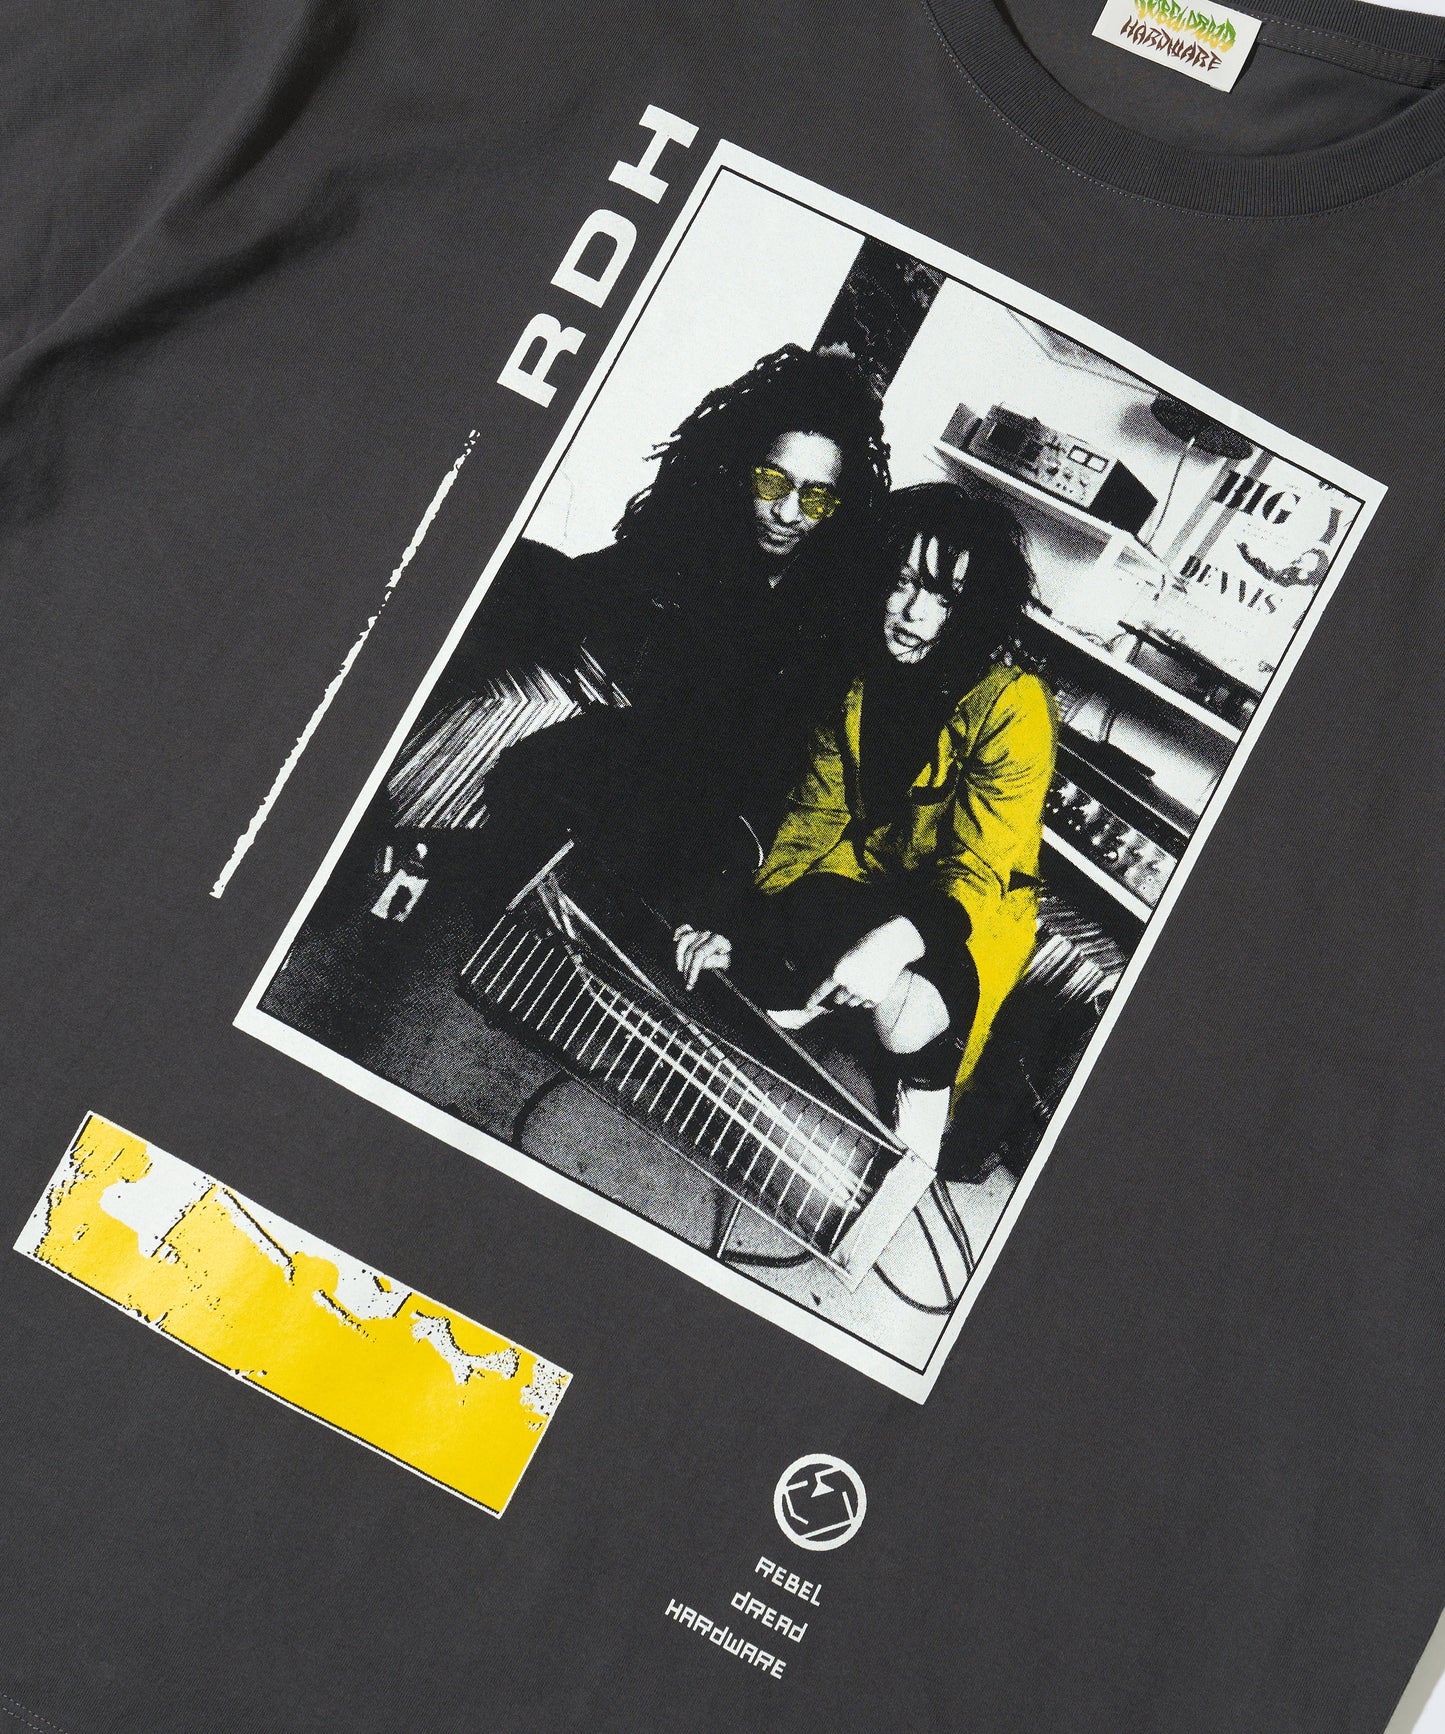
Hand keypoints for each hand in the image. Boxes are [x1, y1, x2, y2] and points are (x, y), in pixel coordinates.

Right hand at [673, 924, 731, 989]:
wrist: (737, 953)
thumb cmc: (731, 959)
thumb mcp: (726, 963)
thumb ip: (713, 963)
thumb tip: (698, 966)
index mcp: (717, 940)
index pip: (699, 955)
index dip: (693, 970)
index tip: (689, 983)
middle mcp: (708, 934)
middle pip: (690, 950)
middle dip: (687, 967)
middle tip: (686, 981)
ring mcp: (701, 932)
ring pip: (685, 938)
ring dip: (679, 954)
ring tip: (680, 968)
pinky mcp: (698, 933)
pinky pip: (685, 929)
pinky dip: (678, 934)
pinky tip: (675, 941)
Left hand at [806, 916, 924, 1012]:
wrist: (893, 944)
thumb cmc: (868, 946)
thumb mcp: (847, 955)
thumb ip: (838, 973)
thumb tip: (833, 992)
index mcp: (839, 972)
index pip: (821, 991)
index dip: (812, 1000)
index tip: (806, 1007)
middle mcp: (849, 985)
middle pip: (837, 1000)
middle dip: (840, 994)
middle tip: (851, 982)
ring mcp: (863, 993)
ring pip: (851, 1003)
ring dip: (854, 996)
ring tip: (865, 980)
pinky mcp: (876, 998)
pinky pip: (865, 1005)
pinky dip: (867, 998)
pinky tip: (874, 983)